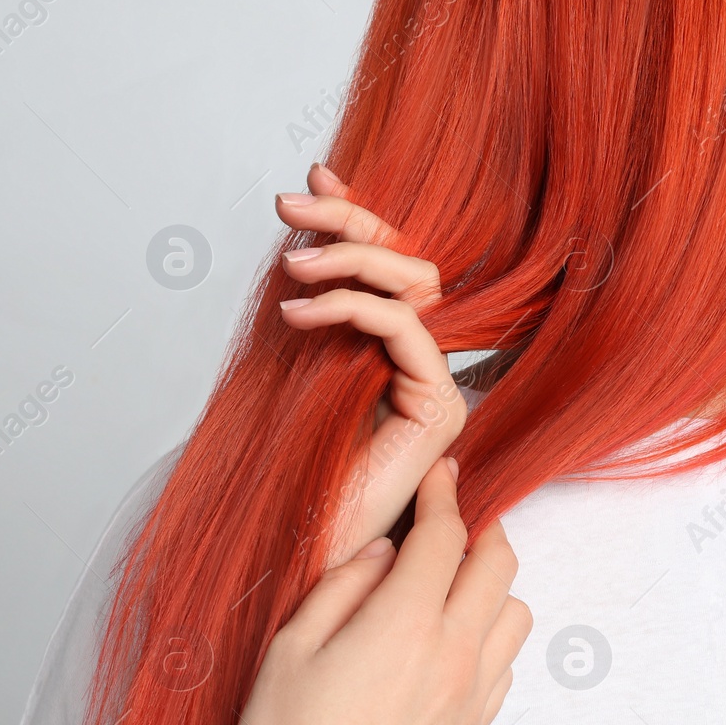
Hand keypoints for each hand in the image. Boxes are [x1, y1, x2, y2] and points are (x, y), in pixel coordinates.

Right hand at [222, 457, 530, 724]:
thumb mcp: (289, 650)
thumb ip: (344, 586)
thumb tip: (385, 551)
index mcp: (404, 624)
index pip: (446, 535)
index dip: (444, 494)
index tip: (440, 477)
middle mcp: (453, 658)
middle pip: (500, 566)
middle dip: (480, 530)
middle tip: (450, 522)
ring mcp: (471, 702)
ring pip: (516, 617)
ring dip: (492, 588)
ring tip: (451, 587)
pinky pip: (503, 670)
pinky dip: (488, 641)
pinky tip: (447, 648)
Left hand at [276, 163, 467, 567]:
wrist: (292, 542)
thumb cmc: (287, 465)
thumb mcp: (290, 359)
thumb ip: (307, 305)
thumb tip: (299, 239)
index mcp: (391, 353)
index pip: (388, 266)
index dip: (355, 215)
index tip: (311, 182)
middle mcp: (423, 365)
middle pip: (409, 263)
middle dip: (349, 221)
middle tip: (288, 206)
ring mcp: (437, 387)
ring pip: (416, 286)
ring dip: (347, 261)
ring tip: (289, 268)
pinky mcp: (439, 411)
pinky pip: (406, 331)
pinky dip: (352, 309)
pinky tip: (300, 315)